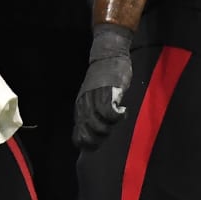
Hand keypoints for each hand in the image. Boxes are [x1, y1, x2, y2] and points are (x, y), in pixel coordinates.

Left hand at [73, 24, 132, 150]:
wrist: (107, 55)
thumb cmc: (102, 77)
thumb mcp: (91, 96)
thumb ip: (92, 111)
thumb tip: (97, 130)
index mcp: (80, 109)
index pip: (78, 137)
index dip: (89, 144)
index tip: (100, 141)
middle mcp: (85, 106)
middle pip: (88, 135)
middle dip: (100, 139)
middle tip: (110, 130)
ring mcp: (95, 100)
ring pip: (99, 126)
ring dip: (110, 127)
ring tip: (117, 118)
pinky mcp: (108, 93)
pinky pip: (110, 113)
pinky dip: (118, 116)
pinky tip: (123, 110)